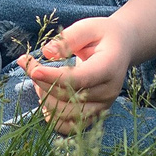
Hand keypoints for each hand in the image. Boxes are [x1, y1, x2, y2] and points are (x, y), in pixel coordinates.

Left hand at [21, 16, 131, 132]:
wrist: (122, 48)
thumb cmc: (102, 35)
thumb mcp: (88, 28)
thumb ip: (68, 39)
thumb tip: (47, 52)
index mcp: (109, 67)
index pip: (79, 78)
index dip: (54, 77)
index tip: (33, 69)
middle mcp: (108, 91)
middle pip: (69, 97)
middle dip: (43, 84)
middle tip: (32, 67)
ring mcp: (102, 106)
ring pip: (66, 115)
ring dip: (46, 100)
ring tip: (40, 82)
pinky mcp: (95, 115)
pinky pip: (70, 127)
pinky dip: (53, 117)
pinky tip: (46, 100)